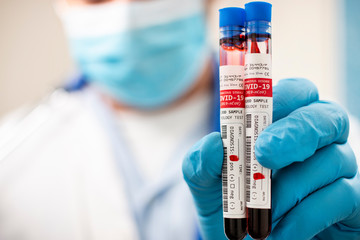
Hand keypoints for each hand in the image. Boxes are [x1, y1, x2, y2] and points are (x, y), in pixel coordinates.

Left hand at [182, 78, 359, 239]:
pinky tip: (282, 231)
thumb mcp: (207, 185)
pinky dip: (306, 215)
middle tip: (265, 154)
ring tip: (265, 213)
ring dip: (291, 188)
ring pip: (334, 159)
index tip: (257, 120)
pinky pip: (344, 196)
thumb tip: (214, 143)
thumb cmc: (232, 206)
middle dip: (296, 132)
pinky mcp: (352, 202)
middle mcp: (317, 141)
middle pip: (327, 115)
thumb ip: (202, 161)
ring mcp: (338, 169)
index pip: (296, 92)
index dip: (283, 97)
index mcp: (282, 125)